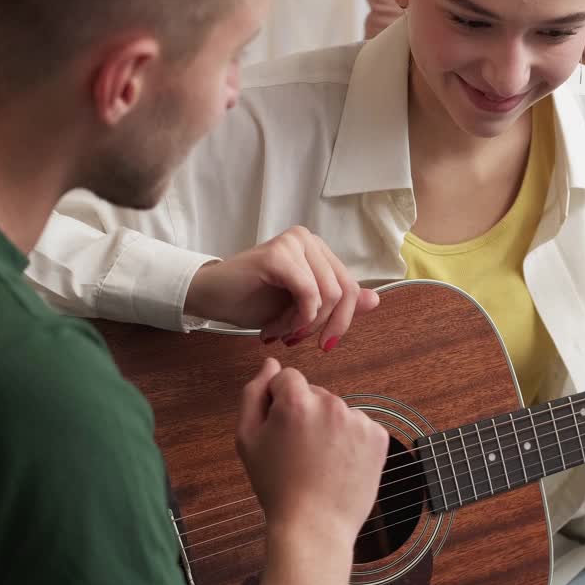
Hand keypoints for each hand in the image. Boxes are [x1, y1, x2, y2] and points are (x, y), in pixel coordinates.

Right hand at [184, 225, 378, 347]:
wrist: (210, 298)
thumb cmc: (252, 302)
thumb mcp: (302, 309)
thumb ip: (335, 303)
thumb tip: (375, 300)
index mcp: (319, 251)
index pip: (350, 288)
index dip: (342, 322)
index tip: (324, 344)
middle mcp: (309, 240)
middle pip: (343, 292)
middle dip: (323, 326)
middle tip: (296, 341)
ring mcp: (294, 243)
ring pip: (326, 296)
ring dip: (303, 326)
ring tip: (279, 333)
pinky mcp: (279, 254)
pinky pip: (308, 294)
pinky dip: (295, 320)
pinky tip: (273, 329)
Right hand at [236, 357, 388, 545]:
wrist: (314, 526)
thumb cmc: (277, 486)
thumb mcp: (248, 439)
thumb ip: (254, 393)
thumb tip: (270, 364)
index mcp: (296, 401)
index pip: (288, 377)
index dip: (280, 403)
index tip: (281, 430)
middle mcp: (331, 403)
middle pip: (315, 394)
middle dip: (306, 414)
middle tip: (299, 452)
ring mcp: (358, 419)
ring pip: (338, 411)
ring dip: (330, 427)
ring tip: (320, 462)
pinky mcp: (378, 436)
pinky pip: (359, 426)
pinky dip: (351, 441)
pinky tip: (339, 464)